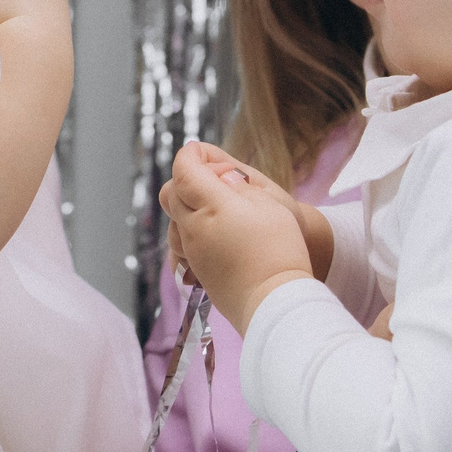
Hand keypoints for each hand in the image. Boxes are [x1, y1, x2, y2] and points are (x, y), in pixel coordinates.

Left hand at [158, 143, 317, 330]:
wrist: (276, 302)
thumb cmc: (279, 250)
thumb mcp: (269, 204)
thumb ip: (238, 185)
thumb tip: (218, 176)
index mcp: (213, 207)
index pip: (184, 171)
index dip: (190, 155)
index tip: (198, 149)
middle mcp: (194, 228)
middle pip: (171, 192)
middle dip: (187, 178)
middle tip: (216, 180)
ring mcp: (191, 252)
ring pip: (172, 219)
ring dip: (188, 206)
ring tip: (219, 209)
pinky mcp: (194, 272)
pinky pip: (177, 245)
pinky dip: (187, 232)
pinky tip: (209, 233)